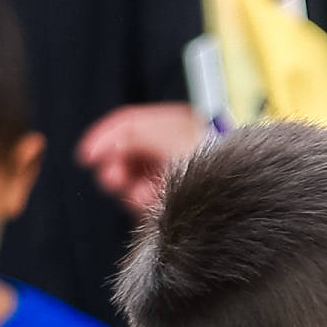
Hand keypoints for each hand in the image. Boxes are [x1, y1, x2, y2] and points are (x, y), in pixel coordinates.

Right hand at [76, 101, 207, 214]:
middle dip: (115, 164)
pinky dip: (136, 197)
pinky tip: (147, 203)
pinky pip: (138, 191)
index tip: (86, 157)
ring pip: (130, 171)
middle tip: (113, 181)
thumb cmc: (213, 167)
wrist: (241, 198)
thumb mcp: (173, 145)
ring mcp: (167, 165)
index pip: (127, 123)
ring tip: (140, 196)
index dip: (104, 137)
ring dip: (127, 183)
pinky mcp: (166, 190)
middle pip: (125, 147)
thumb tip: (110, 143)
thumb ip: (138, 137)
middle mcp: (169, 141)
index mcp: (175, 122)